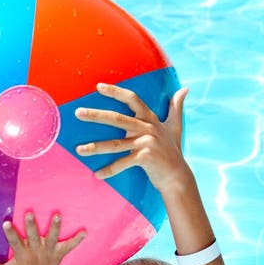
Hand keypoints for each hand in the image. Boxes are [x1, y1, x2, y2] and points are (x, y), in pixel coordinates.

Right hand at [0, 212, 84, 264]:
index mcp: (23, 256)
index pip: (15, 242)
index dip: (10, 233)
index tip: (5, 222)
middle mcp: (36, 253)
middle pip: (34, 237)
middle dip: (31, 226)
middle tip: (29, 213)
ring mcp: (48, 254)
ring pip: (52, 239)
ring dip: (55, 227)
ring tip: (57, 215)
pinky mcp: (57, 255)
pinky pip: (69, 247)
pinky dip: (77, 240)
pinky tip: (85, 232)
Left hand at [75, 83, 192, 193]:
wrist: (178, 177)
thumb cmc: (173, 152)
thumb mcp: (176, 127)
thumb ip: (177, 107)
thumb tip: (186, 89)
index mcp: (150, 119)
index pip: (132, 99)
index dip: (116, 92)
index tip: (98, 87)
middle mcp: (147, 128)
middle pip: (117, 119)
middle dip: (96, 115)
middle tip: (77, 113)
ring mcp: (146, 143)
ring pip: (115, 144)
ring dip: (95, 147)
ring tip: (79, 149)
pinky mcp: (145, 158)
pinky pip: (123, 163)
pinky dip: (110, 170)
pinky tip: (97, 174)